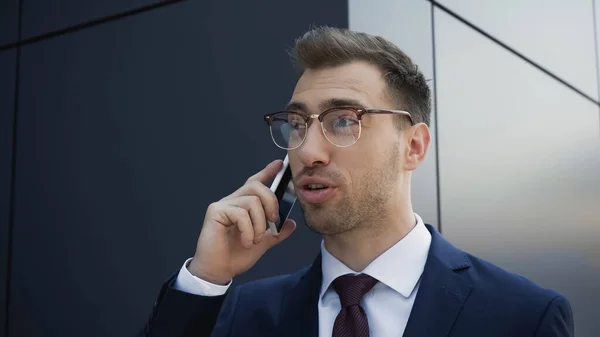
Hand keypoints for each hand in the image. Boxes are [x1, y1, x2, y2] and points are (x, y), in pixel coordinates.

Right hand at [188, 160, 296, 284]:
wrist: (218, 270)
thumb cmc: (235, 256)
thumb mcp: (262, 243)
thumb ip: (276, 233)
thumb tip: (291, 223)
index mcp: (243, 205)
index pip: (255, 183)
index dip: (267, 172)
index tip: (280, 164)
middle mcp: (233, 201)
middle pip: (257, 187)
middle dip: (271, 202)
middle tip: (273, 221)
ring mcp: (223, 205)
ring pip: (252, 202)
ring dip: (259, 225)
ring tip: (254, 240)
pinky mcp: (216, 212)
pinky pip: (241, 214)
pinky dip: (248, 231)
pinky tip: (246, 242)